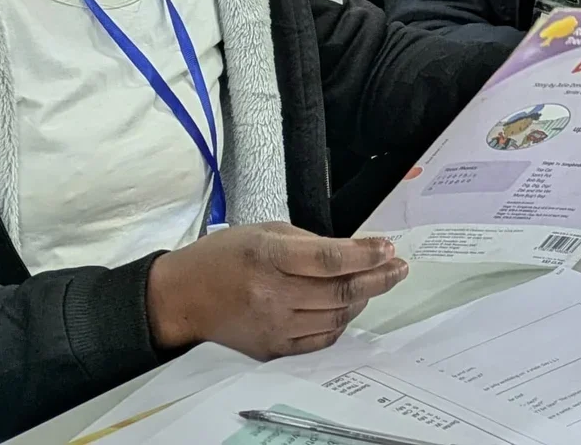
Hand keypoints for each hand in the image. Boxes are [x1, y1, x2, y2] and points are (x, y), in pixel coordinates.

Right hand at [146, 222, 408, 358]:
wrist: (182, 297)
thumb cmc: (222, 257)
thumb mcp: (263, 231)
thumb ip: (308, 241)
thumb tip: (351, 250)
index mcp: (268, 257)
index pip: (329, 258)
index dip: (365, 254)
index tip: (388, 248)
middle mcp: (272, 294)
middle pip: (340, 292)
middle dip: (377, 277)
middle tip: (397, 267)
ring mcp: (273, 325)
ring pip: (336, 317)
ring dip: (363, 299)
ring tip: (377, 282)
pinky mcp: (273, 348)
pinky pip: (320, 339)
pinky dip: (341, 323)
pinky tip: (350, 307)